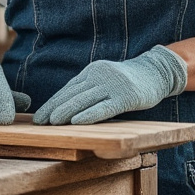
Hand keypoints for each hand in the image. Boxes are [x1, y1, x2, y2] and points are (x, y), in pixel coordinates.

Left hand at [33, 46, 187, 124]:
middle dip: (53, 108)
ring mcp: (112, 85)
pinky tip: (77, 122)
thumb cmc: (126, 81)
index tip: (39, 116)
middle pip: (72, 94)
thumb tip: (65, 106)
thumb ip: (88, 89)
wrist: (155, 72)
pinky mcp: (125, 97)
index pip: (67, 89)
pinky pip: (104, 107)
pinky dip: (89, 115)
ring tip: (53, 122)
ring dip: (66, 111)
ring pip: (84, 100)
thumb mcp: (104, 79)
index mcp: (92, 72)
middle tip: (39, 122)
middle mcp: (99, 76)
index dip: (52, 103)